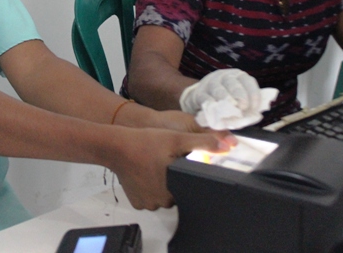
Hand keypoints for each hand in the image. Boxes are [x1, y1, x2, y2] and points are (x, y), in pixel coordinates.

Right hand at [110, 128, 234, 209]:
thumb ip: (204, 142)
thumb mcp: (177, 138)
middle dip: (175, 179)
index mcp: (173, 189)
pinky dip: (149, 186)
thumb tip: (228, 145)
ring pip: (162, 195)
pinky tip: (147, 172)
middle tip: (167, 161)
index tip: (180, 163)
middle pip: (176, 192)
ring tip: (156, 165)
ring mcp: (146, 203)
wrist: (115, 146)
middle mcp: (160, 202)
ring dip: (162, 183)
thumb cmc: (145, 142)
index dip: (187, 175)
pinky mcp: (136, 202)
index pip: (190, 187)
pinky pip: (149, 196)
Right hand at [179, 69, 260, 114]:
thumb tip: (255, 119)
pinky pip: (205, 97)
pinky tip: (216, 111)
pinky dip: (211, 105)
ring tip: (231, 109)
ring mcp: (210, 83)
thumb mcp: (238, 103)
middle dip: (239, 95)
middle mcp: (224, 76)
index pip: (248, 81)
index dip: (253, 94)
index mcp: (238, 77)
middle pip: (233, 83)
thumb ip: (246, 110)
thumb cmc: (226, 103)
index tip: (255, 107)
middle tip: (243, 107)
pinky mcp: (199, 93)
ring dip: (225, 99)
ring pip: (218, 89)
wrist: (203, 101)